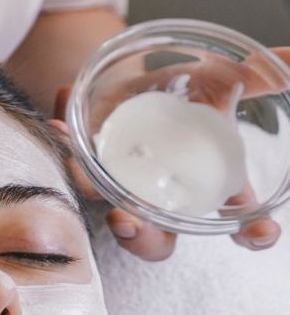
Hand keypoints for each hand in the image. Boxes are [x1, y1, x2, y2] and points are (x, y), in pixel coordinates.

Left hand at [52, 47, 289, 260]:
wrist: (131, 73)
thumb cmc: (182, 92)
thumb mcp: (219, 81)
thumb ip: (255, 77)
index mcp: (203, 183)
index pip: (235, 223)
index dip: (252, 233)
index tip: (259, 231)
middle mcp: (158, 194)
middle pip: (155, 241)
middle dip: (143, 239)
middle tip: (129, 221)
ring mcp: (115, 183)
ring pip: (103, 208)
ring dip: (92, 194)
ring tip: (87, 180)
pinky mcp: (81, 162)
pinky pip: (66, 159)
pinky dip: (60, 139)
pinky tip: (56, 123)